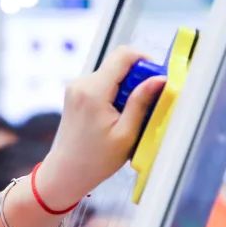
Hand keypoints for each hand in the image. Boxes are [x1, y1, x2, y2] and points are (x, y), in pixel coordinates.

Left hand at [37, 47, 164, 208]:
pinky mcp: (75, 94)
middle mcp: (81, 83)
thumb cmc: (96, 160)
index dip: (145, 61)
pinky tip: (115, 117)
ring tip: (127, 117)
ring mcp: (75, 87)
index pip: (124, 54)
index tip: (155, 81)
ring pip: (111, 74)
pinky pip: (102, 83)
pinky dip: (114, 94)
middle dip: (136, 80)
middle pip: (118, 64)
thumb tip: (160, 78)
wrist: (65, 172)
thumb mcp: (126, 134)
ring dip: (126, 89)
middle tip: (144, 106)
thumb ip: (141, 102)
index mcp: (93, 90)